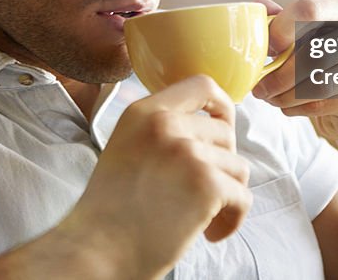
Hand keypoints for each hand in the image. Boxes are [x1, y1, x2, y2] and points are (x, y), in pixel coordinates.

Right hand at [62, 75, 251, 278]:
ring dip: (226, 196)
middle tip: (199, 194)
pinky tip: (209, 233)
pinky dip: (232, 220)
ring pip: (237, 167)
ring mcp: (187, 152)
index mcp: (143, 112)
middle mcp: (165, 124)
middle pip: (225, 132)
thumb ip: (159, 133)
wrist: (94, 252)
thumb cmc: (108, 214)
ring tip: (201, 219)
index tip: (222, 127)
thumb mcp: (125, 150)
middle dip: (220, 165)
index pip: (201, 85)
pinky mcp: (206, 185)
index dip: (221, 106)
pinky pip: (242, 197)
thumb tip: (206, 131)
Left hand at [252, 0, 337, 148]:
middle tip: (259, 87)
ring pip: (318, 83)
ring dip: (285, 95)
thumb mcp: (304, 36)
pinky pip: (323, 103)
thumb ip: (282, 20)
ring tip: (271, 97)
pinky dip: (297, 108)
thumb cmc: (325, 63)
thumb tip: (259, 5)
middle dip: (280, 74)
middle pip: (313, 53)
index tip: (268, 48)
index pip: (310, 8)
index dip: (282, 28)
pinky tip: (289, 106)